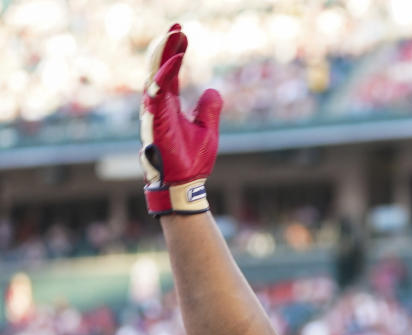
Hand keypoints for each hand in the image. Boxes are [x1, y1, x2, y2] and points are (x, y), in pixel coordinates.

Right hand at [140, 24, 222, 216]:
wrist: (186, 185)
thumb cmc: (192, 162)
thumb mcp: (207, 130)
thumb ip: (208, 110)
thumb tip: (211, 90)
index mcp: (168, 106)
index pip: (168, 72)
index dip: (173, 51)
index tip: (182, 33)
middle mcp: (158, 106)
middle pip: (157, 68)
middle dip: (165, 45)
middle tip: (176, 26)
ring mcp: (154, 113)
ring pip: (153, 75)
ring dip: (163, 54)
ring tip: (173, 34)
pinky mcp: (156, 121)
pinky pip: (158, 92)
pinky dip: (165, 74)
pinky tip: (175, 58)